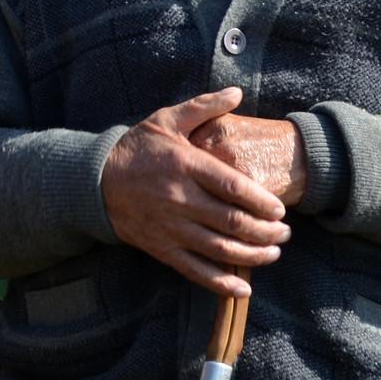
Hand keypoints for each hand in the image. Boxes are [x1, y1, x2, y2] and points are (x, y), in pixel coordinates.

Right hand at [101, 87, 289, 297]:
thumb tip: (237, 92)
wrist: (95, 181)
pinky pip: (196, 270)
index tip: (280, 209)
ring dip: (253, 255)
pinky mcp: (162, 248)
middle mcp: (180, 199)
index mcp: (186, 165)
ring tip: (273, 252)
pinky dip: (222, 283)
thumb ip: (204, 107)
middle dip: (266, 231)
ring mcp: (171, 227)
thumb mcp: (167, 120)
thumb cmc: (137, 149)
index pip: (233, 187)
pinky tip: (244, 287)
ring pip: (220, 249)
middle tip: (285, 233)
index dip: (261, 201)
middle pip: (233, 222)